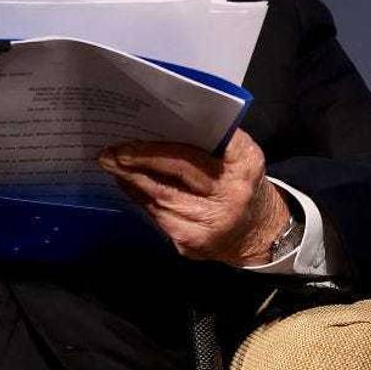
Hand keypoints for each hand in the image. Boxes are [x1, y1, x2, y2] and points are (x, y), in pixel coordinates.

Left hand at [98, 129, 290, 265]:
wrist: (259, 233)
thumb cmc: (239, 182)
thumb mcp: (238, 157)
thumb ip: (211, 140)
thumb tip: (157, 126)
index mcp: (244, 164)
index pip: (202, 148)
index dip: (165, 146)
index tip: (134, 140)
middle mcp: (230, 194)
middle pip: (176, 172)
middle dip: (139, 160)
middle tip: (111, 151)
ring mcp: (211, 224)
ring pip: (161, 197)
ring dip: (132, 179)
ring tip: (112, 163)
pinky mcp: (193, 243)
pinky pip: (157, 216)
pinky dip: (139, 197)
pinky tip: (126, 184)